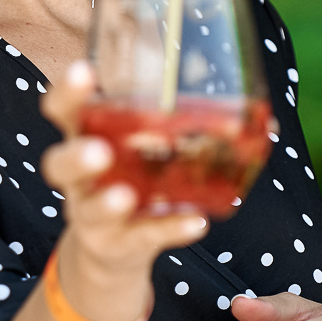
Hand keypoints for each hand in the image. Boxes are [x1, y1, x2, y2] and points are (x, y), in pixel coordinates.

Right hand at [41, 60, 208, 320]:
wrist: (111, 249)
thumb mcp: (138, 149)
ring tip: (126, 196)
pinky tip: (196, 223)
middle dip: (76, 157)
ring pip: (90, 210)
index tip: (84, 71)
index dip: (68, 92)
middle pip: (58, 165)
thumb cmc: (130, 179)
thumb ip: (179, 127)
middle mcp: (79, 178)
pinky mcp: (118, 244)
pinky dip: (170, 229)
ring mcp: (92, 215)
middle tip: (100, 152)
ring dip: (107, 204)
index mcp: (83, 139)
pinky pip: (143, 236)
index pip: (62, 110)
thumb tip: (263, 116)